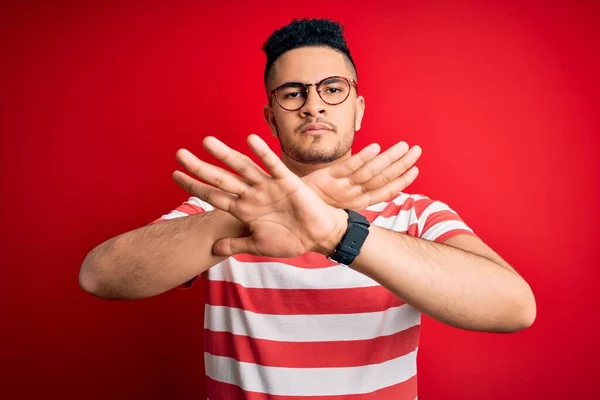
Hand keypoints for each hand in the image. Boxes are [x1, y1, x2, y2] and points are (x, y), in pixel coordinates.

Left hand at [172, 134, 347, 257]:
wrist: (317, 236)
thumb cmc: (290, 240)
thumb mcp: (259, 245)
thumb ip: (236, 244)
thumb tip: (213, 249)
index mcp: (244, 209)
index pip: (214, 195)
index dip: (194, 186)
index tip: (175, 175)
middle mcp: (252, 194)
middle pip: (222, 178)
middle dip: (200, 167)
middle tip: (179, 154)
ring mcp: (268, 186)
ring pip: (243, 167)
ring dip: (225, 155)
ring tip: (206, 142)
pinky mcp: (287, 182)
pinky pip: (273, 165)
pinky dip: (262, 153)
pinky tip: (250, 140)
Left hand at [302, 141, 421, 210]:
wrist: (290, 211)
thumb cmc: (317, 204)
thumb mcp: (340, 200)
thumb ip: (355, 188)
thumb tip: (370, 176)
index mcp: (358, 202)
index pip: (385, 191)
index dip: (401, 181)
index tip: (416, 169)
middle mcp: (353, 196)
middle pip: (383, 179)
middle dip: (401, 165)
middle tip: (417, 150)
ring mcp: (342, 187)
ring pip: (370, 172)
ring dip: (389, 158)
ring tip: (404, 146)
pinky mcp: (328, 178)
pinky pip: (348, 167)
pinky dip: (363, 158)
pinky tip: (376, 147)